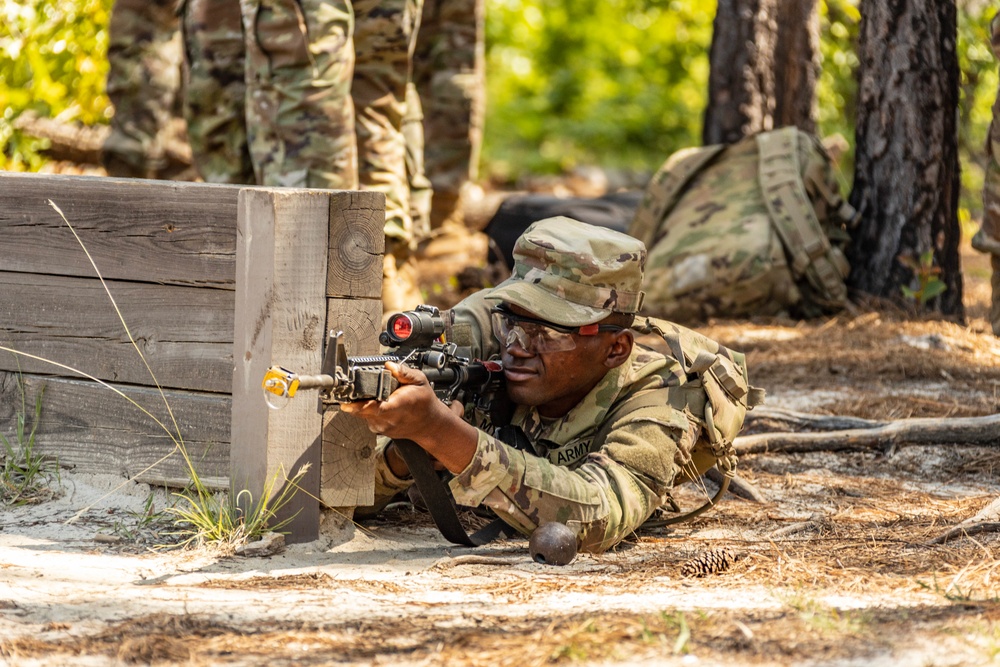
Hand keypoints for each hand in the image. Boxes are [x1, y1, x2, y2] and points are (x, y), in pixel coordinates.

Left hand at [339, 362, 479, 473]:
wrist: (428, 424)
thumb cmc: (423, 402)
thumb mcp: (420, 381)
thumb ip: (404, 372)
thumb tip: (389, 365)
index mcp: (399, 404)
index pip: (376, 407)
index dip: (360, 405)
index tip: (347, 402)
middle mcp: (389, 418)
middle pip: (362, 410)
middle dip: (356, 399)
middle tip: (354, 389)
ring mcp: (383, 426)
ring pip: (361, 413)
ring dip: (362, 404)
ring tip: (373, 395)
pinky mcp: (379, 430)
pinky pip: (365, 418)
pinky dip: (366, 410)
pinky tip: (377, 404)